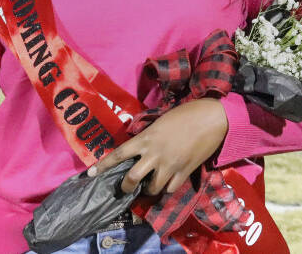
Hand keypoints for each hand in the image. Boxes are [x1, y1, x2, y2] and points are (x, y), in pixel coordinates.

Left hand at [88, 98, 228, 195]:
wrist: (210, 118)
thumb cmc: (185, 113)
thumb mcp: (160, 121)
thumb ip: (148, 134)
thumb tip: (139, 143)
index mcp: (146, 138)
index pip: (119, 153)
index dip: (103, 165)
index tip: (90, 173)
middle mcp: (154, 154)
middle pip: (132, 178)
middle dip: (126, 186)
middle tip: (126, 187)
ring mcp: (169, 165)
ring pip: (151, 188)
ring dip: (148, 189)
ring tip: (150, 184)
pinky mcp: (184, 172)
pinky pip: (170, 189)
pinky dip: (167, 188)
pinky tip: (168, 182)